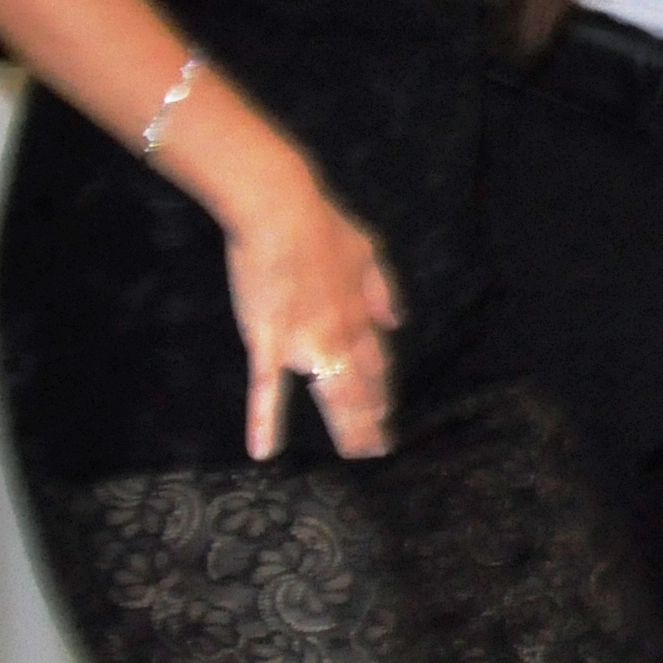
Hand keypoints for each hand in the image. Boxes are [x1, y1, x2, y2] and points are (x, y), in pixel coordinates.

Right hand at [222, 167, 401, 460]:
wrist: (282, 210)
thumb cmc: (322, 223)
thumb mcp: (368, 252)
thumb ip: (383, 290)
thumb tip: (399, 321)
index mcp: (361, 314)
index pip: (376, 362)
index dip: (381, 388)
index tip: (386, 411)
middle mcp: (341, 335)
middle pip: (361, 386)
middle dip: (370, 418)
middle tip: (376, 449)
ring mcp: (306, 341)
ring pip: (332, 394)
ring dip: (346, 425)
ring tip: (355, 452)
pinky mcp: (268, 341)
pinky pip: (267, 388)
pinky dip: (265, 420)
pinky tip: (264, 451)